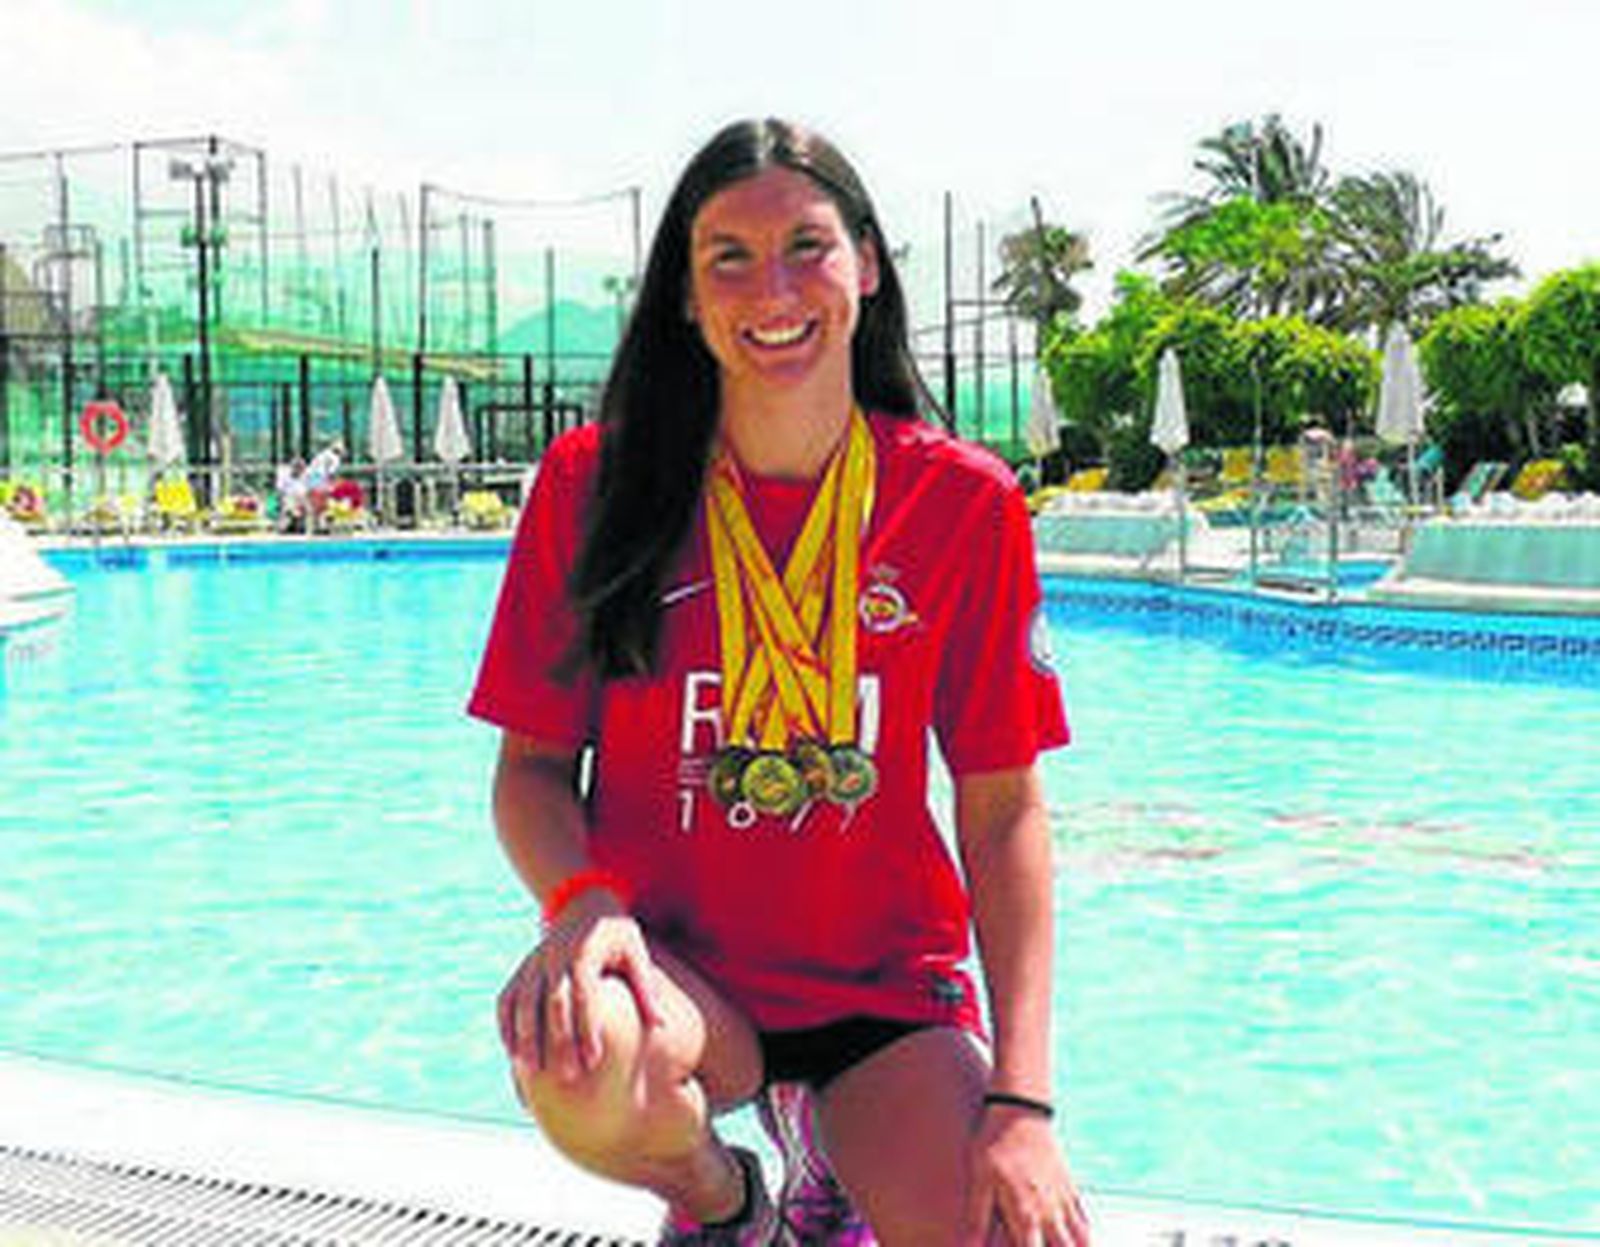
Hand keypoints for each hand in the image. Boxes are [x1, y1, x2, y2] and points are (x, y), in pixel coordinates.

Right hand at [496, 889, 663, 1086]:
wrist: (585, 904)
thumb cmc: (618, 935)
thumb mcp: (637, 952)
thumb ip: (646, 988)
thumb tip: (661, 1026)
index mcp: (585, 951)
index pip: (584, 995)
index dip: (587, 1029)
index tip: (594, 1061)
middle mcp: (554, 956)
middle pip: (552, 1003)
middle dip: (559, 1041)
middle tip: (569, 1077)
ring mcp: (533, 962)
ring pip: (523, 1003)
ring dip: (526, 1039)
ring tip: (532, 1074)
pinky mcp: (521, 969)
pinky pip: (507, 999)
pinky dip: (506, 1026)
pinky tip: (513, 1054)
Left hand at [964, 1106, 1090, 1245]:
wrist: (1021, 1108)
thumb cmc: (994, 1143)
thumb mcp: (978, 1181)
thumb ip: (974, 1221)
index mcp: (1026, 1214)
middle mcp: (1050, 1212)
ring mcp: (1064, 1200)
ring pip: (1081, 1242)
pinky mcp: (1070, 1187)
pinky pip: (1084, 1222)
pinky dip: (1085, 1240)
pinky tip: (1081, 1244)